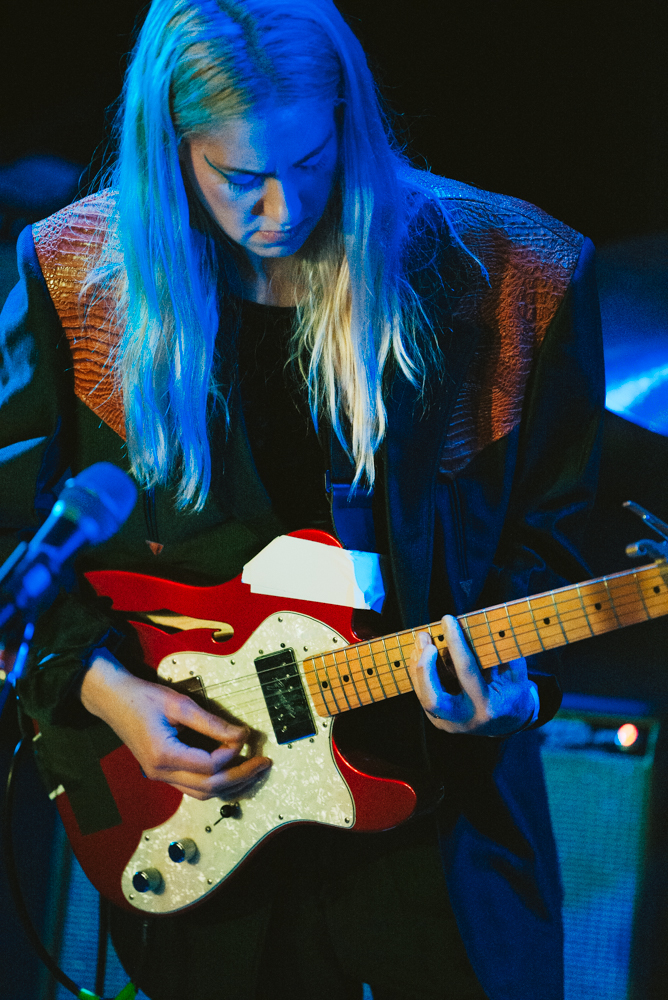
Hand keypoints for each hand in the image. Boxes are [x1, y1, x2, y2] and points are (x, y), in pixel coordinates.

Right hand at [81, 649, 271, 799]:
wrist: (111, 698)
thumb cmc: (141, 697)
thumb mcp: (179, 704)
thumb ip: (211, 723)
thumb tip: (241, 735)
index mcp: (163, 756)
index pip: (209, 766)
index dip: (231, 753)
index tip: (244, 735)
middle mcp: (160, 773)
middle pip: (209, 787)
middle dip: (241, 777)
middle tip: (264, 763)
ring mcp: (160, 776)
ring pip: (202, 794)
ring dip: (230, 786)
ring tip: (254, 772)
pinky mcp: (162, 772)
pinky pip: (193, 787)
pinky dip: (215, 783)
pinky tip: (232, 773)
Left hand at [408, 615, 534, 735]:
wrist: (508, 723)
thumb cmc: (513, 694)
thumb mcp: (517, 675)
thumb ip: (505, 654)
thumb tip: (490, 626)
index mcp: (487, 706)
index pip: (467, 671)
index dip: (456, 643)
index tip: (448, 620)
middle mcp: (465, 718)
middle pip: (433, 699)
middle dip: (425, 667)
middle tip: (426, 639)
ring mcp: (449, 723)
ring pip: (423, 696)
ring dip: (417, 665)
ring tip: (421, 640)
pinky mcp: (438, 721)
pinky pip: (422, 695)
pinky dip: (419, 673)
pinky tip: (420, 653)